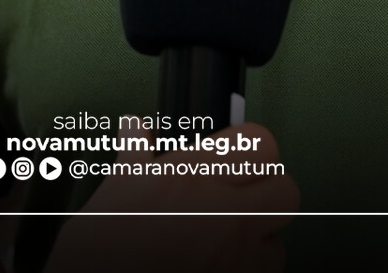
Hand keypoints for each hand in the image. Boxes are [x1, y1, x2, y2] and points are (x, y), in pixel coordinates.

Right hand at [44, 123, 298, 272]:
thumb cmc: (103, 246)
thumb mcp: (115, 189)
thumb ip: (135, 153)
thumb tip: (134, 129)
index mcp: (193, 174)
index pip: (259, 141)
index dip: (252, 149)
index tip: (239, 157)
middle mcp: (223, 209)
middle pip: (284, 188)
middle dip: (268, 194)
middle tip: (242, 198)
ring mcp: (236, 251)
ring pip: (277, 237)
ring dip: (259, 238)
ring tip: (227, 241)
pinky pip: (265, 270)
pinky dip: (249, 267)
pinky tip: (222, 263)